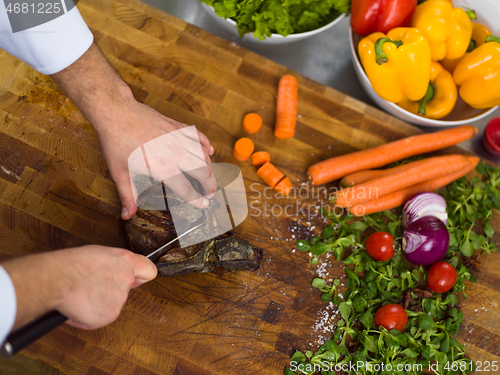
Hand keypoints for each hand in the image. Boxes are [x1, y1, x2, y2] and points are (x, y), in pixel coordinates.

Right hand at [2, 245, 156, 329]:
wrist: (57, 279)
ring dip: (97, 304)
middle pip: (124, 291)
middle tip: (91, 287)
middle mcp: (127, 281)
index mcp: (126, 262)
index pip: (149, 271)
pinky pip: (97, 320)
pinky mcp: (108, 316)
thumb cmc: (71, 264)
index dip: (140, 277)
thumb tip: (113, 271)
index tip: (134, 279)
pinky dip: (86, 317)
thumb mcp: (98, 254)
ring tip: (80, 295)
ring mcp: (119, 300)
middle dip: (110, 292)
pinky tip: (76, 306)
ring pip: (110, 306)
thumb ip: (114, 264)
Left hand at [51, 44, 216, 220]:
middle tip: (211, 193)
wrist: (116, 112)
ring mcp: (178, 137)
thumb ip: (128, 195)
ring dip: (209, 167)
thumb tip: (126, 215)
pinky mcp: (176, 126)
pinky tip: (209, 150)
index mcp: (163, 168)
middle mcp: (175, 153)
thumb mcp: (119, 173)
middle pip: (201, 171)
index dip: (197, 200)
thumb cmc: (116, 142)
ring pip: (203, 153)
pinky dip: (206, 144)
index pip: (187, 189)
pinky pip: (197, 135)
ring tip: (210, 176)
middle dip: (209, 184)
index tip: (203, 205)